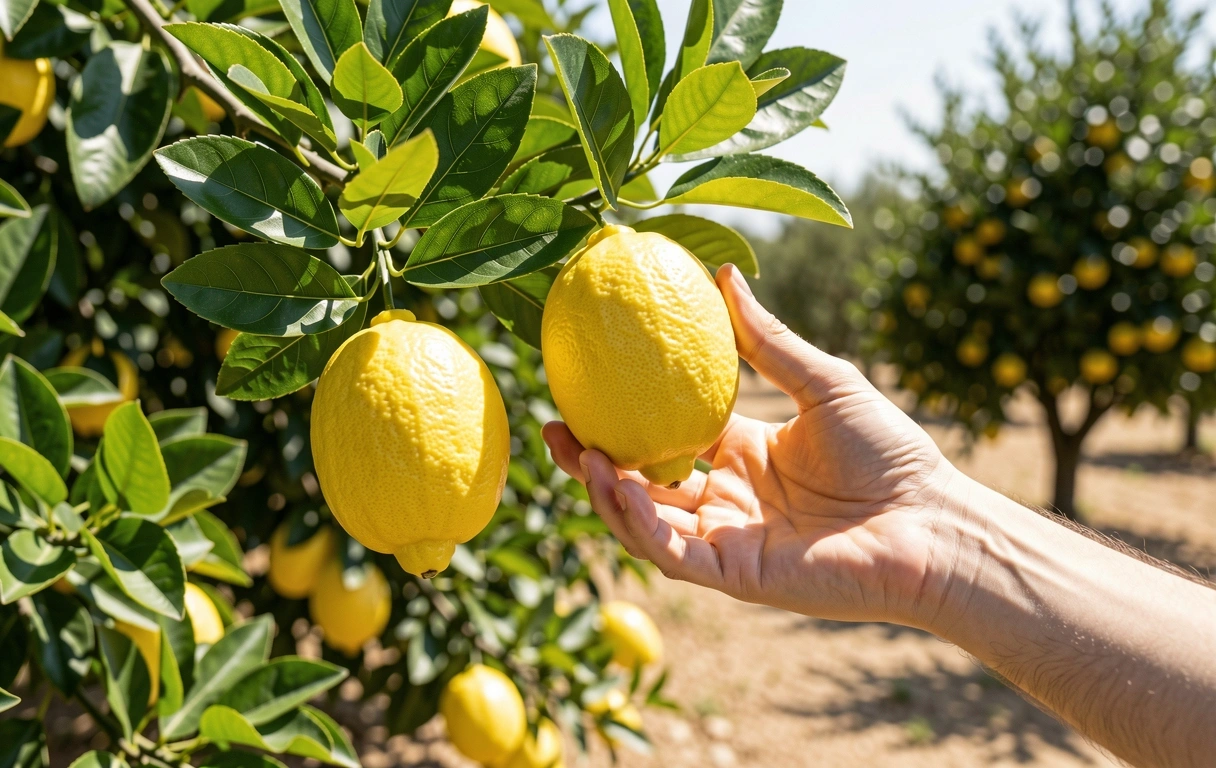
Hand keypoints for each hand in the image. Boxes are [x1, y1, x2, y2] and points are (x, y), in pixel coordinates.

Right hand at [543, 264, 965, 625]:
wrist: (932, 523)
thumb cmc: (889, 452)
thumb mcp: (821, 381)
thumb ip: (768, 339)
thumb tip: (724, 272)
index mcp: (741, 455)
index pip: (666, 434)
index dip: (623, 416)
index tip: (584, 382)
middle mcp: (725, 499)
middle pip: (640, 482)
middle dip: (591, 461)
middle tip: (551, 427)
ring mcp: (726, 539)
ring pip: (645, 520)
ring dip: (603, 490)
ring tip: (572, 450)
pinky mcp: (735, 574)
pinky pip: (671, 551)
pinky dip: (637, 521)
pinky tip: (615, 482)